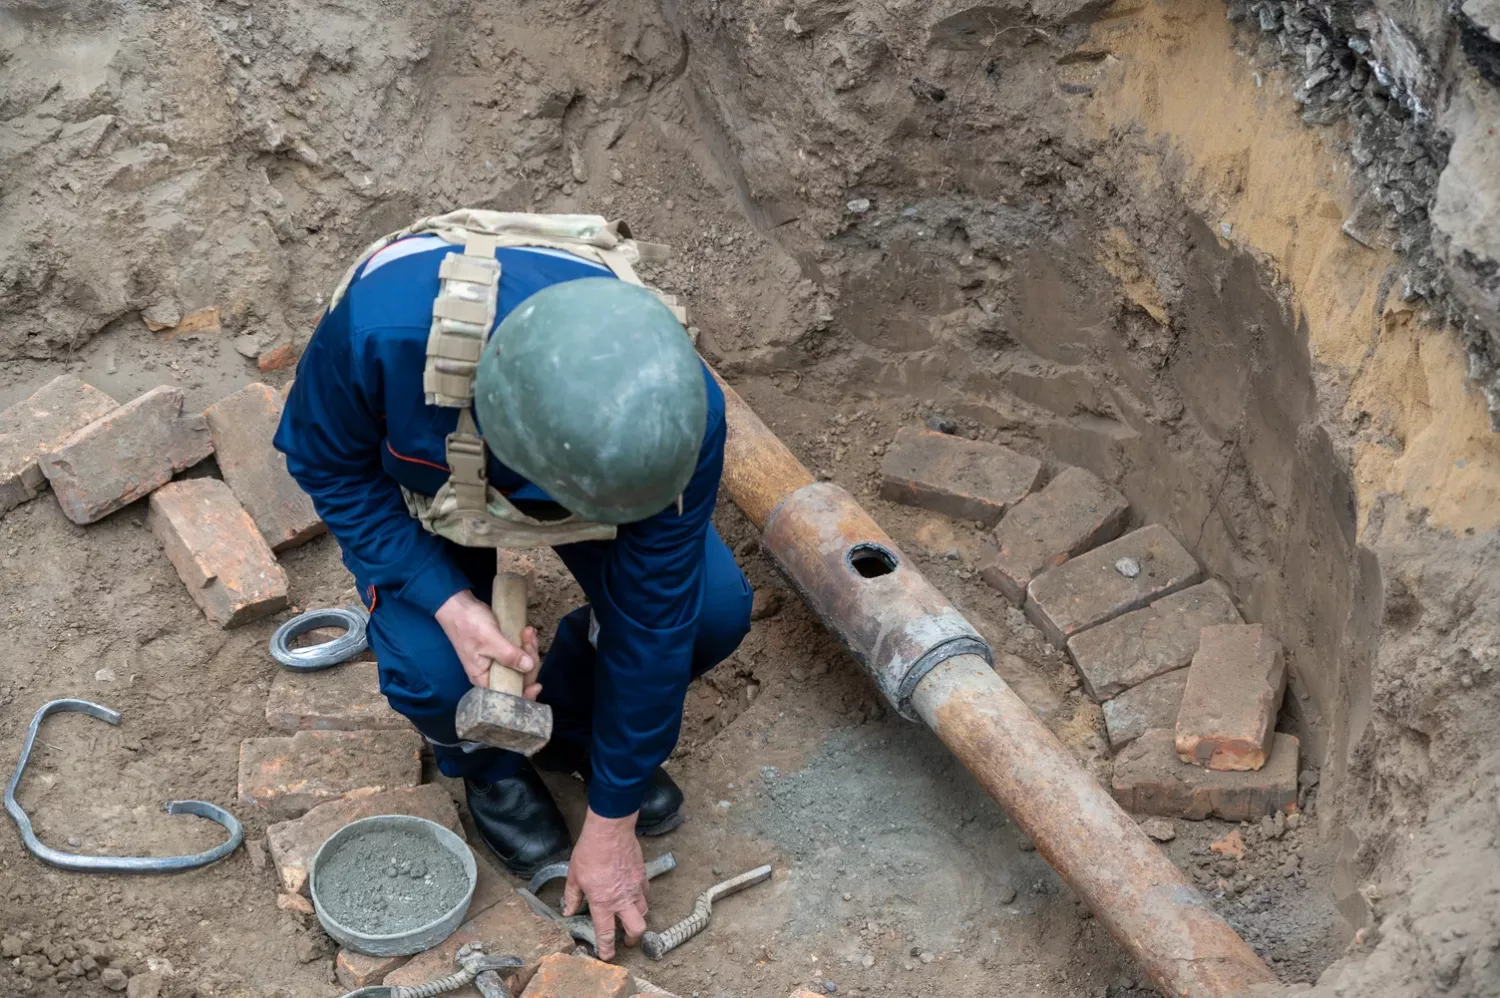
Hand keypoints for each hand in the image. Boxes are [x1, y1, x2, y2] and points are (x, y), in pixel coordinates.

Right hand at [434, 590, 541, 697]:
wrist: (459, 605)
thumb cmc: (469, 624)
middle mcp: (491, 674)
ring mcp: (498, 662)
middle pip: (519, 678)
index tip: (537, 685)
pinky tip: (528, 632)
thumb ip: (508, 655)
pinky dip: (526, 643)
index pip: (507, 694)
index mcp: (483, 679)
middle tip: (529, 639)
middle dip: (530, 660)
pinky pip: (520, 652)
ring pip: (522, 664)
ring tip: (528, 631)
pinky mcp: (503, 651)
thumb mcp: (489, 640)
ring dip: (529, 648)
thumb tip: (528, 667)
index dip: (523, 693)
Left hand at [562, 809, 646, 960]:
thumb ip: (572, 896)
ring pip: (644, 911)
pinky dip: (641, 898)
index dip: (607, 949)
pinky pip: (645, 893)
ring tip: (629, 917)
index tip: (607, 956)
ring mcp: (635, 888)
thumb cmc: (590, 852)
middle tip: (625, 940)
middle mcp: (622, 899)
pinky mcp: (643, 876)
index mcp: (603, 902)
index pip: (606, 933)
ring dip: (637, 918)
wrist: (610, 830)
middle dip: (632, 939)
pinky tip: (633, 894)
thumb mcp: (574, 876)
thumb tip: (568, 910)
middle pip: (636, 929)